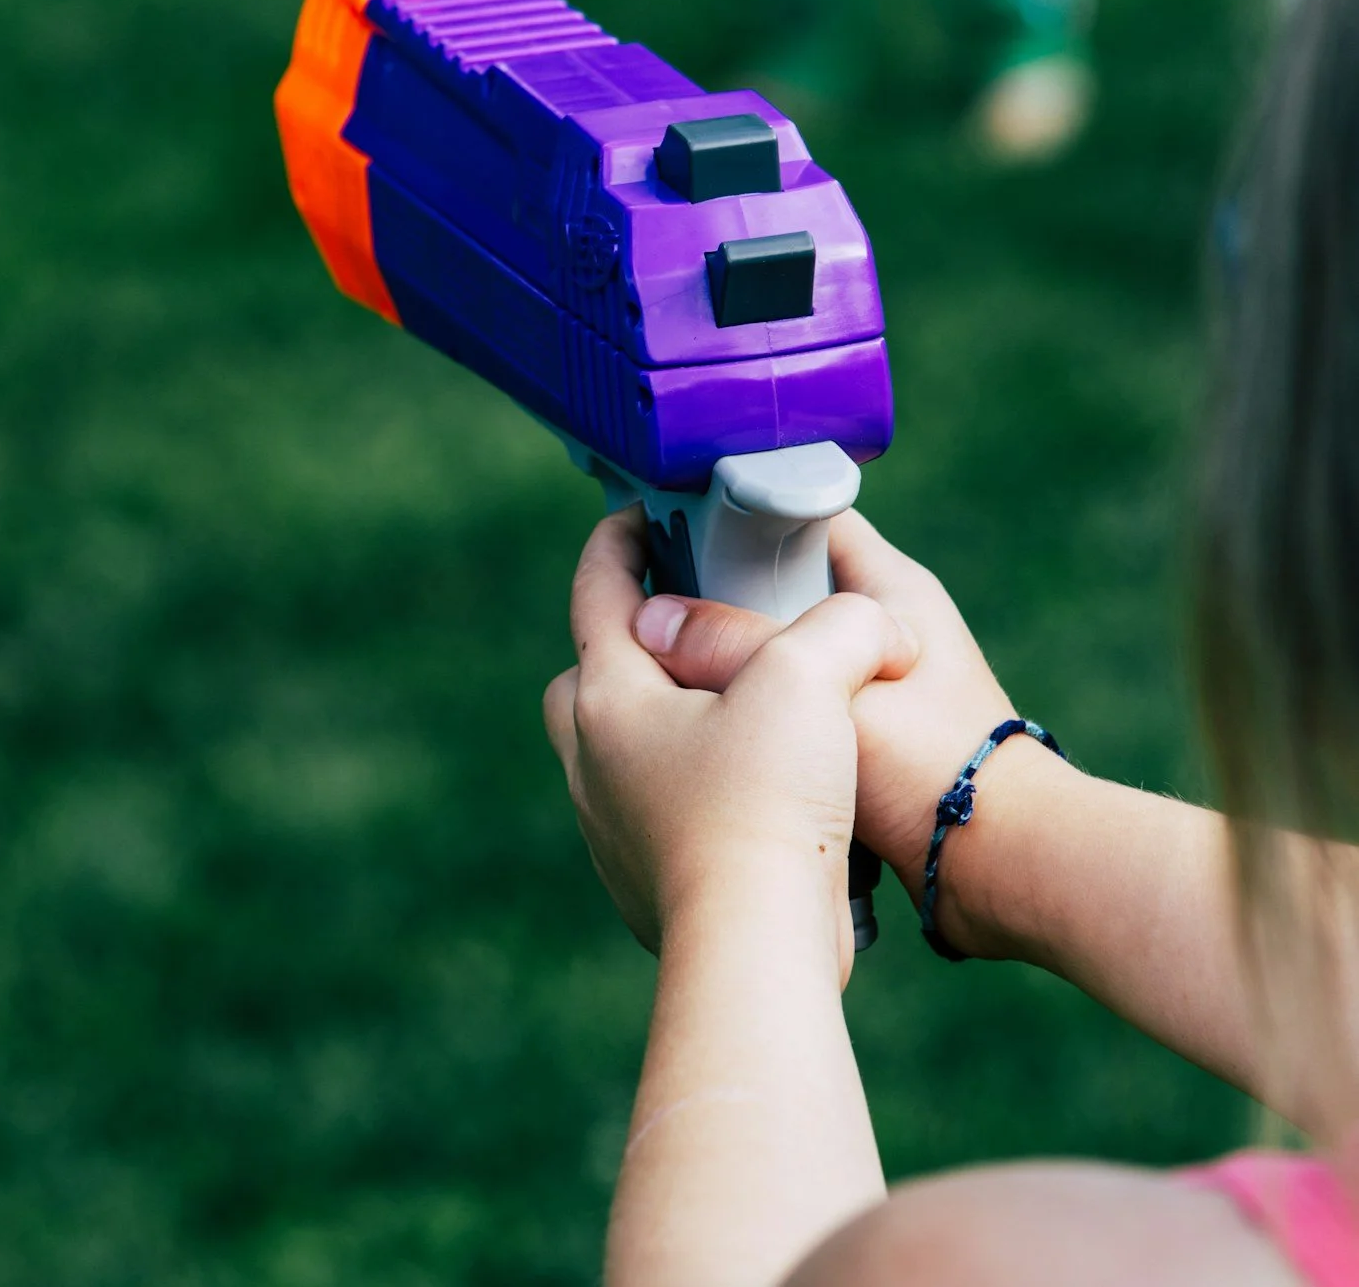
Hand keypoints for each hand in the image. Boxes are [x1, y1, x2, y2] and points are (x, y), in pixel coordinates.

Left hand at [543, 509, 917, 966]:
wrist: (754, 947)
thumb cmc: (768, 805)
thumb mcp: (814, 678)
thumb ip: (842, 622)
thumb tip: (869, 621)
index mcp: (609, 697)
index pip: (597, 592)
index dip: (620, 540)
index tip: (644, 513)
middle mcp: (591, 761)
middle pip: (590, 676)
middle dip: (629, 642)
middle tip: (689, 624)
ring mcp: (608, 828)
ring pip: (617, 750)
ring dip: (662, 722)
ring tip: (731, 711)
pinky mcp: (639, 884)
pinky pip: (650, 815)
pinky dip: (686, 790)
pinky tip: (745, 794)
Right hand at [630, 511, 1051, 953]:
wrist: (1001, 862)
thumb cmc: (932, 768)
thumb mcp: (822, 695)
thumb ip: (734, 648)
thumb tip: (648, 624)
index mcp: (890, 586)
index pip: (802, 514)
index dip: (734, 515)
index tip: (669, 533)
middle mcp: (882, 623)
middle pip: (778, 584)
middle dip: (716, 601)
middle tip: (651, 616)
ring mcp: (874, 683)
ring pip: (779, 656)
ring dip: (732, 671)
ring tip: (666, 679)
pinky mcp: (865, 738)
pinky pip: (791, 710)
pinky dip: (755, 718)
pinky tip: (710, 735)